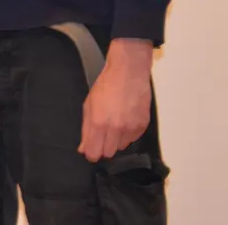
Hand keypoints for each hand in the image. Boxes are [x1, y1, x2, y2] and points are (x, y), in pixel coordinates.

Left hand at [78, 38, 152, 161]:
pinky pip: (133, 139)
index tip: (90, 149)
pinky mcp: (143, 126)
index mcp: (99, 123)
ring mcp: (132, 128)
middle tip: (102, 133)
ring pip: (121, 147)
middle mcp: (116, 129)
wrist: (129, 73)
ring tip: (114, 122)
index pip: (95, 153)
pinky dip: (128, 133)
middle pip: (109, 153)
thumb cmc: (105, 87)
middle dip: (103, 147)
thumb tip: (83, 149)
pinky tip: (125, 119)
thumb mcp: (89, 105)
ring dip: (116, 140)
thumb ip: (86, 130)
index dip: (91, 153)